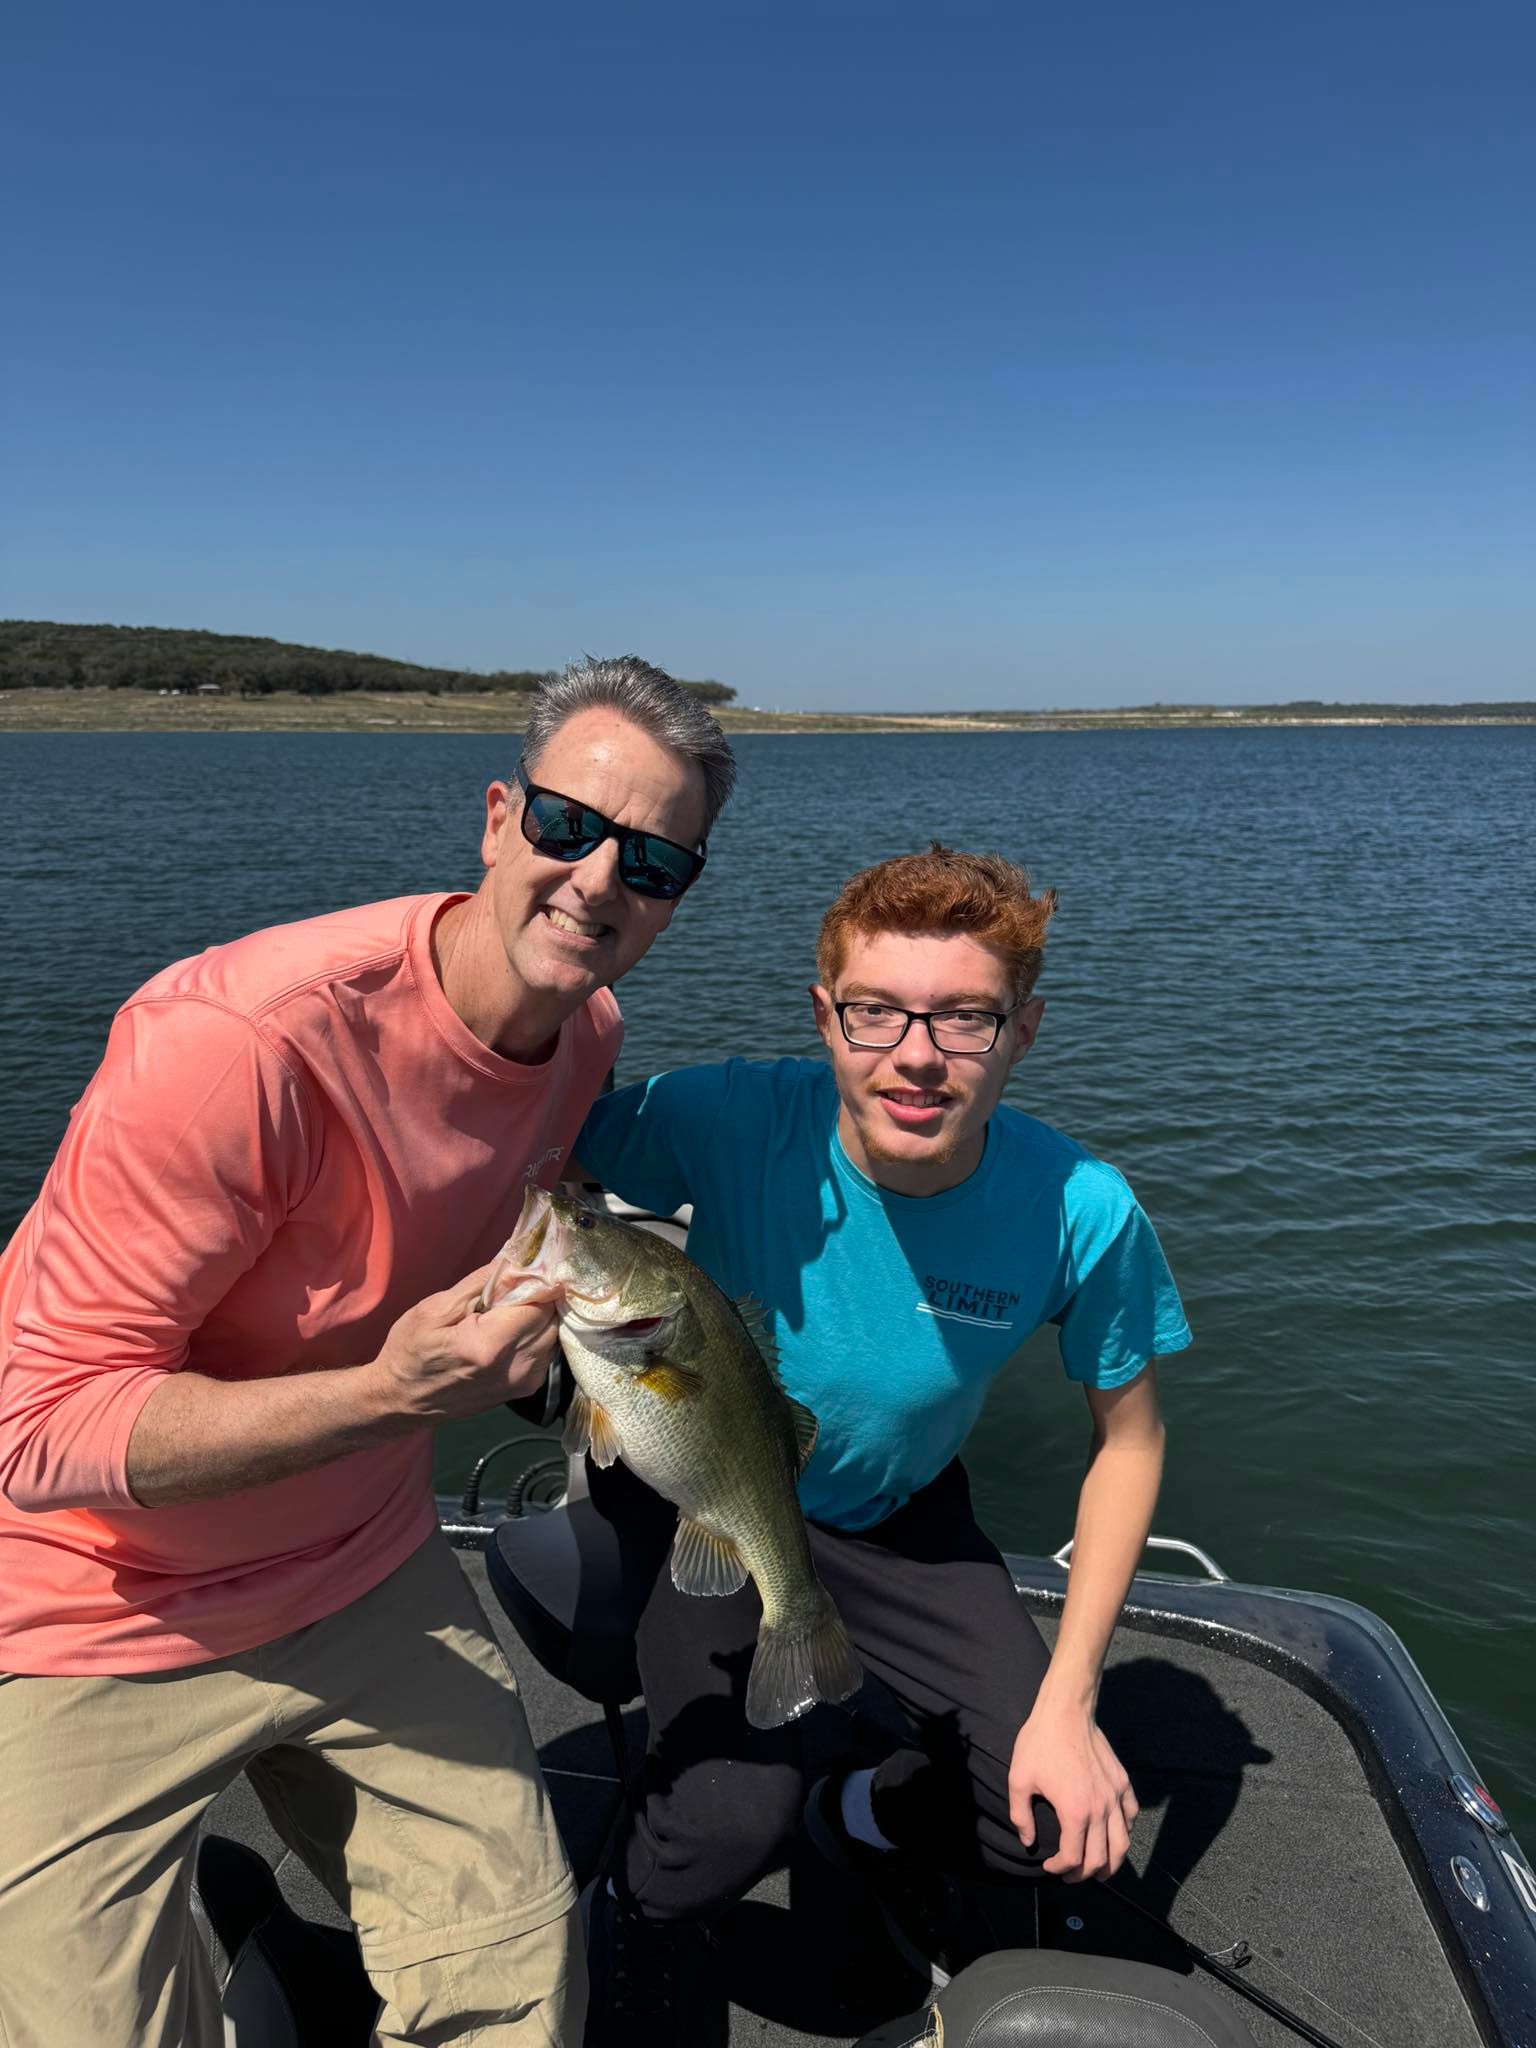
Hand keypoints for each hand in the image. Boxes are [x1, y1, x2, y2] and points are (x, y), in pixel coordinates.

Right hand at [368, 1259, 561, 1423]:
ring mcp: (524, 1382)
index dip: (537, 1279)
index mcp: (491, 1344)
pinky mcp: (526, 1389)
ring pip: (554, 1333)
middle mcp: (517, 1366)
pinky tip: (512, 1328)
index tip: (526, 1266)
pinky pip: (546, 1349)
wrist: (401, 1401)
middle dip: (540, 1295)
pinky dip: (536, 1333)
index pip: (541, 1301)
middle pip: (552, 1317)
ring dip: (540, 1315)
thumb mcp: (435, 1309)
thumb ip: (481, 1283)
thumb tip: (514, 1260)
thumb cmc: (411, 1351)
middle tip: (516, 1285)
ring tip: (510, 1308)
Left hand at [1008, 1700, 1137, 1882]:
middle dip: (1084, 1874)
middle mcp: (1100, 1809)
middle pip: (1101, 1858)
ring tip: (1098, 1868)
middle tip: (1071, 1875)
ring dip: (1111, 1863)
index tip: (1048, 1866)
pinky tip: (1113, 1834)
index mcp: (1075, 1812)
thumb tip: (1028, 1841)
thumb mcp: (1019, 1780)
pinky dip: (1124, 1831)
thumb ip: (1021, 1816)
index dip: (1059, 1869)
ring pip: (1122, 1844)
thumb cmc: (1040, 1744)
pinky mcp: (1122, 1782)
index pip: (1073, 1857)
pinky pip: (1131, 1816)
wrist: (1065, 1712)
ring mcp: (1115, 1796)